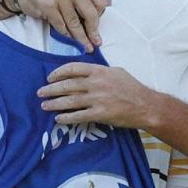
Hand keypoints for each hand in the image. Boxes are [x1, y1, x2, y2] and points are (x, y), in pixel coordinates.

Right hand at [14, 0, 108, 51]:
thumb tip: (108, 4)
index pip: (99, 2)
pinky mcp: (48, 6)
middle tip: (97, 43)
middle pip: (90, 14)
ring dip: (81, 38)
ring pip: (75, 23)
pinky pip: (61, 26)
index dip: (101, 17)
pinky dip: (65, 34)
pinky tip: (68, 38)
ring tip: (86, 47)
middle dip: (94, 31)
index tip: (101, 28)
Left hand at [38, 62, 160, 127]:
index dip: (58, 73)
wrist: (146, 106)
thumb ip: (100, 71)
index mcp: (99, 71)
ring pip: (69, 101)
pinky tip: (59, 119)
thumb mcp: (117, 72)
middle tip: (41, 93)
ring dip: (54, 104)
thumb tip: (85, 72)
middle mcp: (96, 83)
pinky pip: (78, 116)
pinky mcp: (99, 114)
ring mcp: (97, 99)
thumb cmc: (132, 88)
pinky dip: (66, 118)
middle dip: (51, 89)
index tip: (50, 77)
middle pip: (67, 85)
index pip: (73, 68)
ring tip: (45, 106)